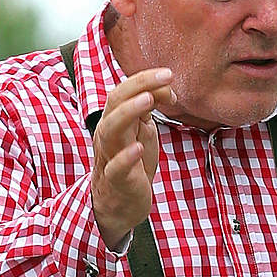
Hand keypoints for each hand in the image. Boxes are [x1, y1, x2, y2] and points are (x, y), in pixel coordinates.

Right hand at [90, 68, 174, 248]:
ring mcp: (110, 156)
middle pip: (115, 103)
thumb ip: (150, 108)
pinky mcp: (117, 180)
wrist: (121, 202)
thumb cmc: (132, 161)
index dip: (144, 79)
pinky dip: (126, 157)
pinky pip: (116, 167)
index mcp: (115, 119)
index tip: (168, 74)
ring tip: (149, 100)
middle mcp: (108, 134)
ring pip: (110, 130)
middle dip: (139, 86)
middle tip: (165, 77)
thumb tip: (166, 87)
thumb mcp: (143, 130)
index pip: (123, 91)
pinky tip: (139, 148)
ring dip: (129, 112)